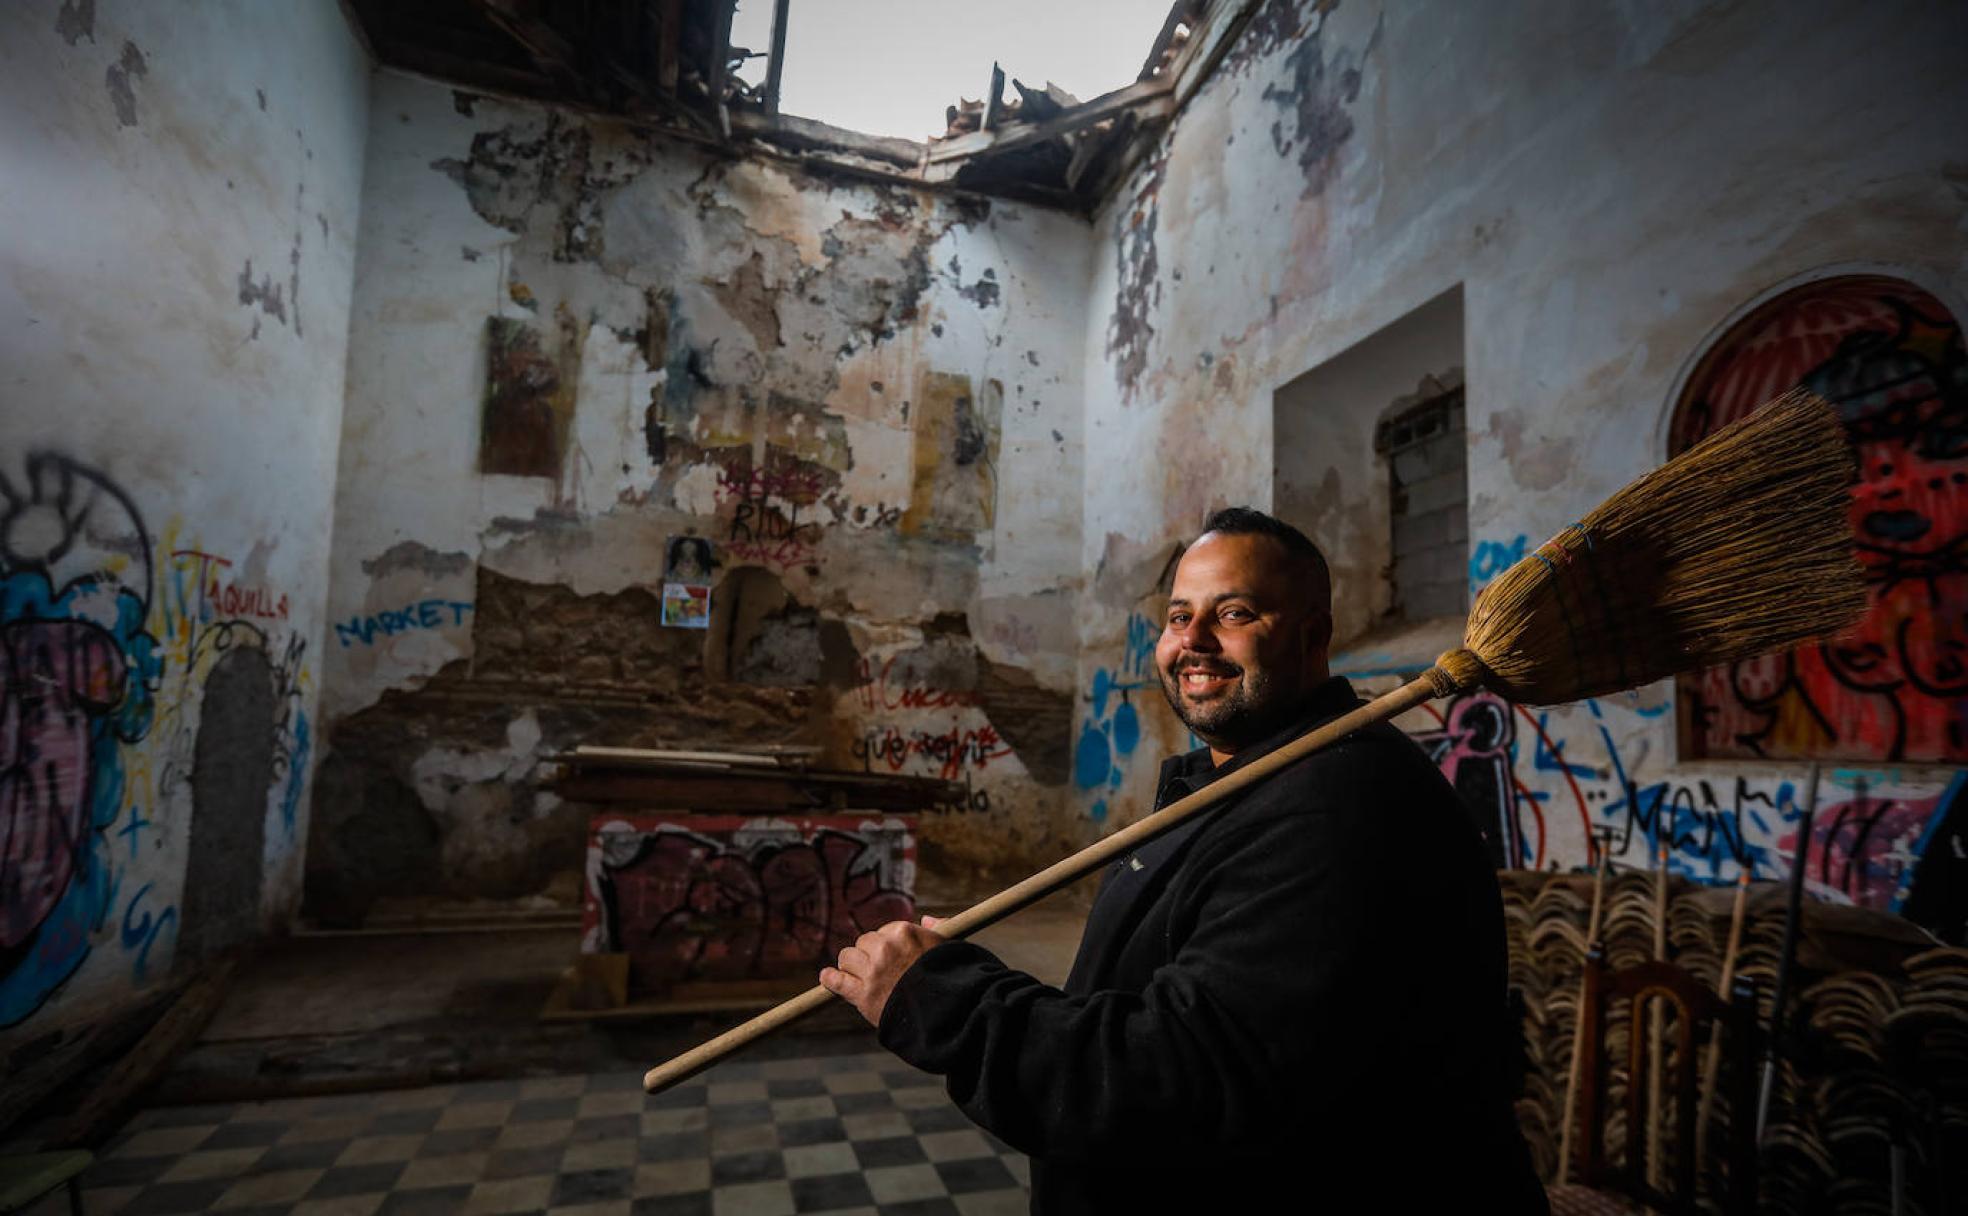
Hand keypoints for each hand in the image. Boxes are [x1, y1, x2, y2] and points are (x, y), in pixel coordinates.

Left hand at [819, 915, 945, 1025]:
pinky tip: (828, 977)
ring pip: (847, 957)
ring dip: (851, 966)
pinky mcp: (862, 994)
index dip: (886, 944)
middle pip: (864, 942)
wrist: (945, 1013)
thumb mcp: (950, 947)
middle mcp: (886, 948)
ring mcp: (872, 971)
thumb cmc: (950, 979)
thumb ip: (938, 929)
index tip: (891, 956)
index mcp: (905, 932)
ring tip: (858, 975)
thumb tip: (927, 919)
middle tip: (876, 968)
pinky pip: (837, 981)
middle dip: (868, 954)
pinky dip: (830, 979)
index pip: (884, 931)